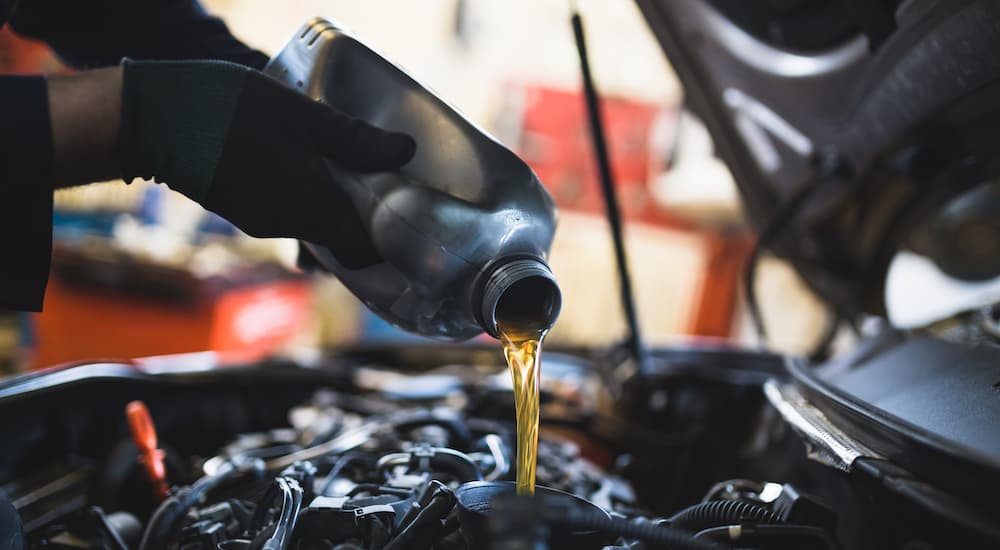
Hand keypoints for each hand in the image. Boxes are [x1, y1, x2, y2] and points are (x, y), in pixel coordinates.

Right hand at [119, 59, 415, 267]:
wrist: (153, 121)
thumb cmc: (230, 113)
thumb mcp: (303, 117)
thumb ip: (354, 139)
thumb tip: (404, 151)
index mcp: (311, 208)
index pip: (362, 251)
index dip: (386, 241)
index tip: (402, 218)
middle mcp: (287, 225)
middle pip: (339, 240)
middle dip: (362, 219)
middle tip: (381, 186)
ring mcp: (261, 221)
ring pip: (313, 225)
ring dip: (332, 206)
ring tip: (345, 171)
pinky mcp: (242, 210)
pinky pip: (288, 215)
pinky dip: (305, 200)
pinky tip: (307, 166)